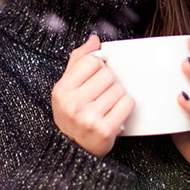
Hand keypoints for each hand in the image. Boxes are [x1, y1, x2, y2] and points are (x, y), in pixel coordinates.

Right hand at [51, 33, 134, 157]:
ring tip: (106, 106)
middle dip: (109, 83)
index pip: (91, 61)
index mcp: (62, 90)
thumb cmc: (71, 115)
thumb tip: (94, 39)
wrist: (73, 151)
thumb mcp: (66, 88)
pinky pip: (127, 103)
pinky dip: (125, 107)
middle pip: (107, 74)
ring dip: (117, 96)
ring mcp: (89, 118)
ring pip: (119, 88)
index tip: (96, 77)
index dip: (98, 67)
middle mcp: (73, 103)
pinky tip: (115, 113)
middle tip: (101, 95)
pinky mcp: (105, 130)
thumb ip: (78, 60)